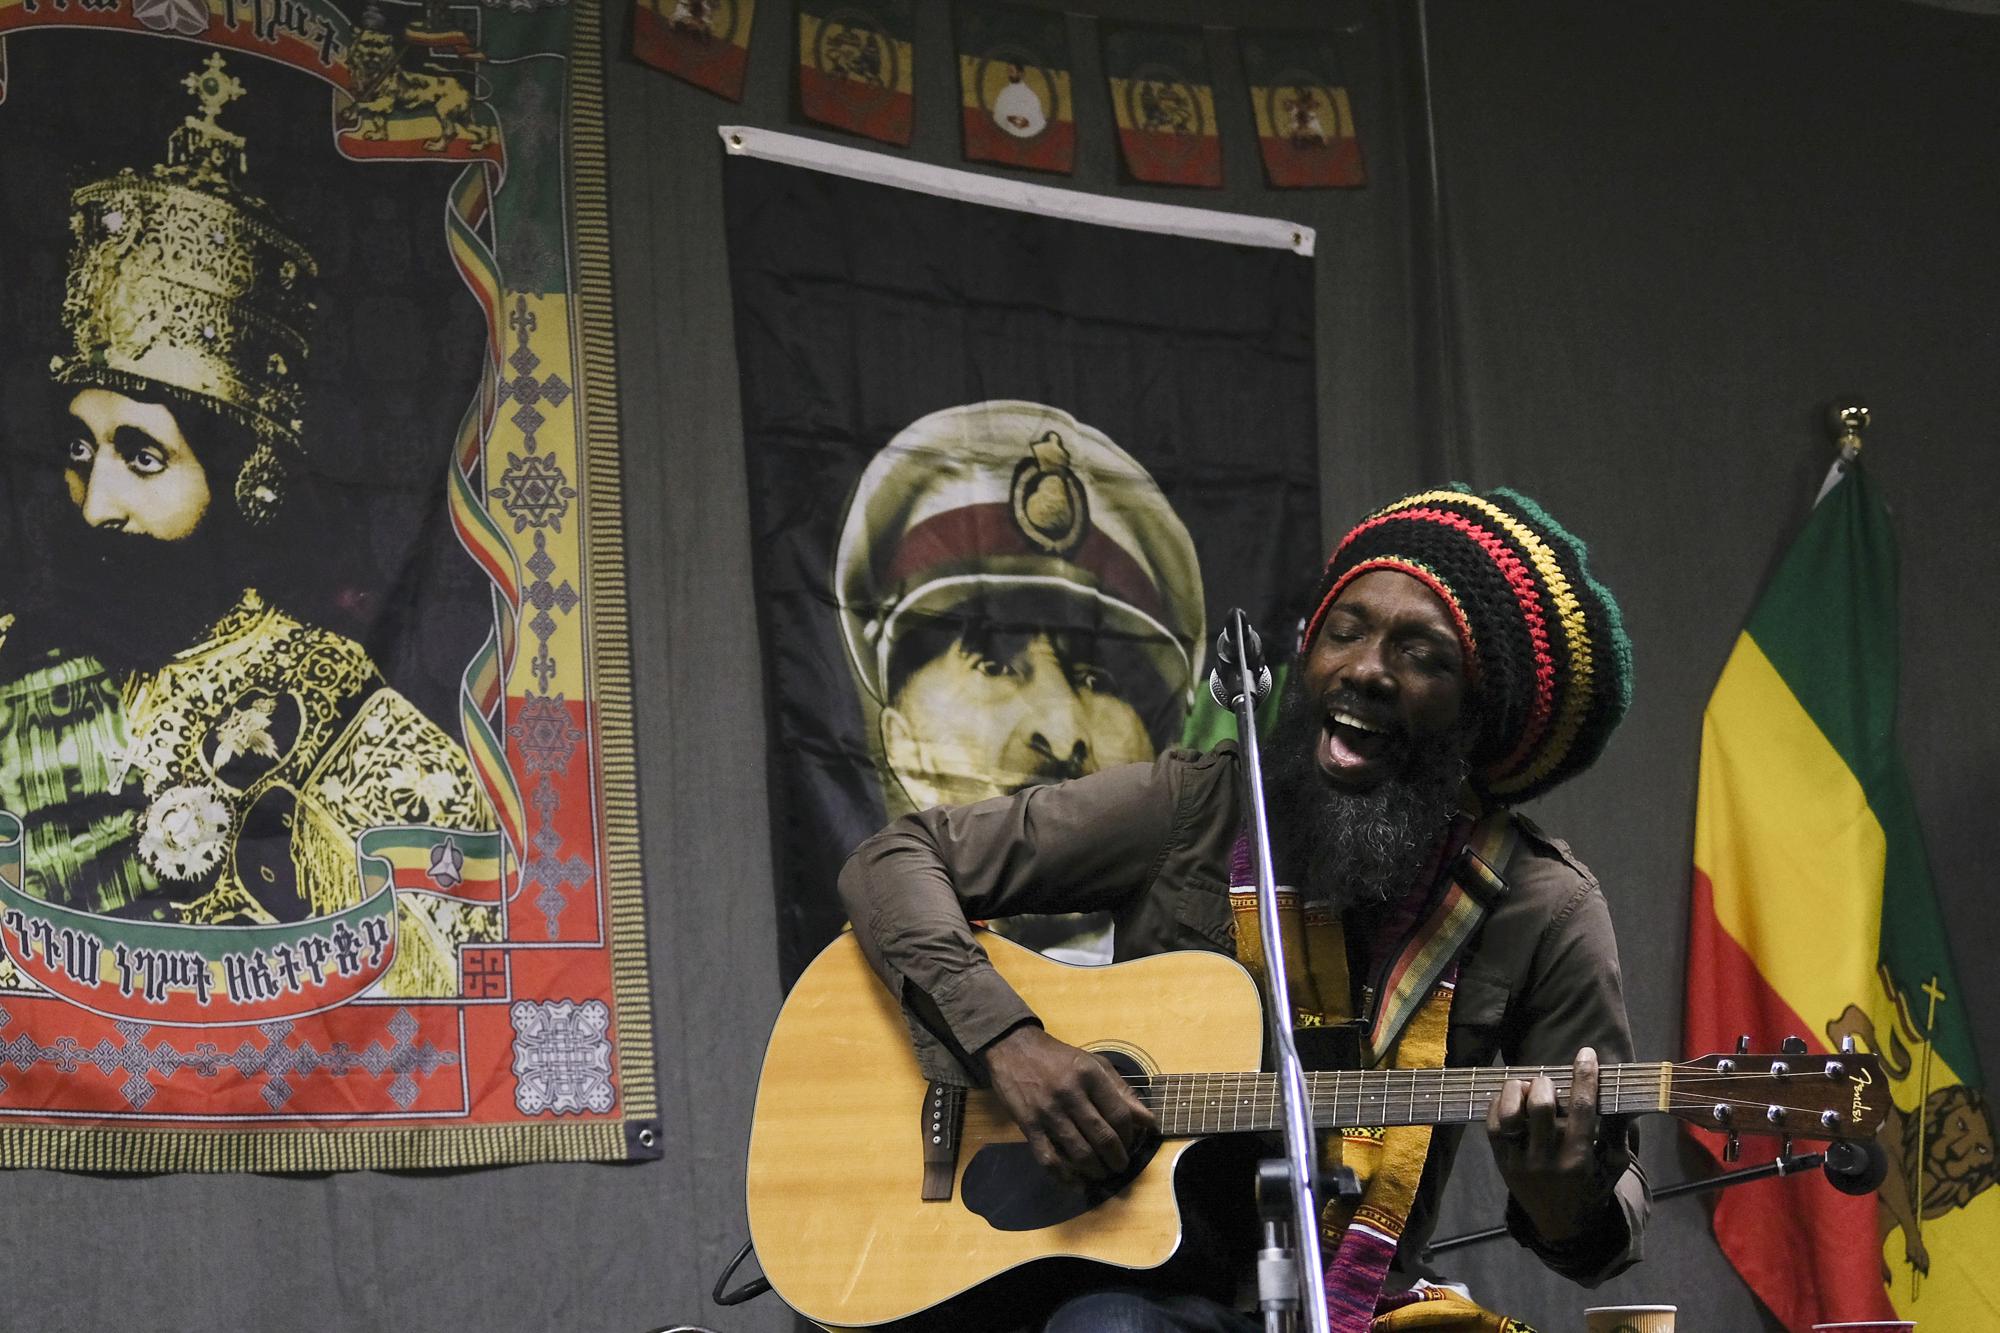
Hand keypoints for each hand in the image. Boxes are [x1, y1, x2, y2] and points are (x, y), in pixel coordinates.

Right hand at [982, 1024, 1156, 1181]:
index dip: (1130, 1135)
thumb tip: (1148, 1121)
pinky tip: (1075, 1183)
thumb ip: (1122, 1091)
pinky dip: (1064, 1177)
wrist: (1013, 1048)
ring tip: (1102, 1173)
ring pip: (1079, 1152)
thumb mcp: (1094, 1064)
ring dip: (1096, 1170)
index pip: (1120, 1114)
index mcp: (1090, 1075)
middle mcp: (1070, 1093)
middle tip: (1120, 1165)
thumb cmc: (1059, 1057)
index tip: (1130, 1143)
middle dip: (1117, 1158)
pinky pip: (1049, 1159)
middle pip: (1103, 1137)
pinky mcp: (1029, 1126)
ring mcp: (1048, 1112)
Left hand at [1485, 1046, 1619, 1243]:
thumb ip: (1618, 1132)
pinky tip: (1510, 1097)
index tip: (1587, 1053)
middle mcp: (1547, 1161)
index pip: (1582, 1110)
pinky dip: (1498, 1104)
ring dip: (1516, 1091)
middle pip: (1540, 1109)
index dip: (1584, 1077)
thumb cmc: (1593, 1189)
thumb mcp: (1614, 1166)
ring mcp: (1520, 1163)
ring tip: (1527, 1085)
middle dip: (1545, 1084)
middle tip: (1548, 1079)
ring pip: (1509, 1116)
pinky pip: (1492, 1126)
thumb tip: (1620, 1094)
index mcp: (1579, 1160)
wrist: (1563, 1227)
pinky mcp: (1501, 1163)